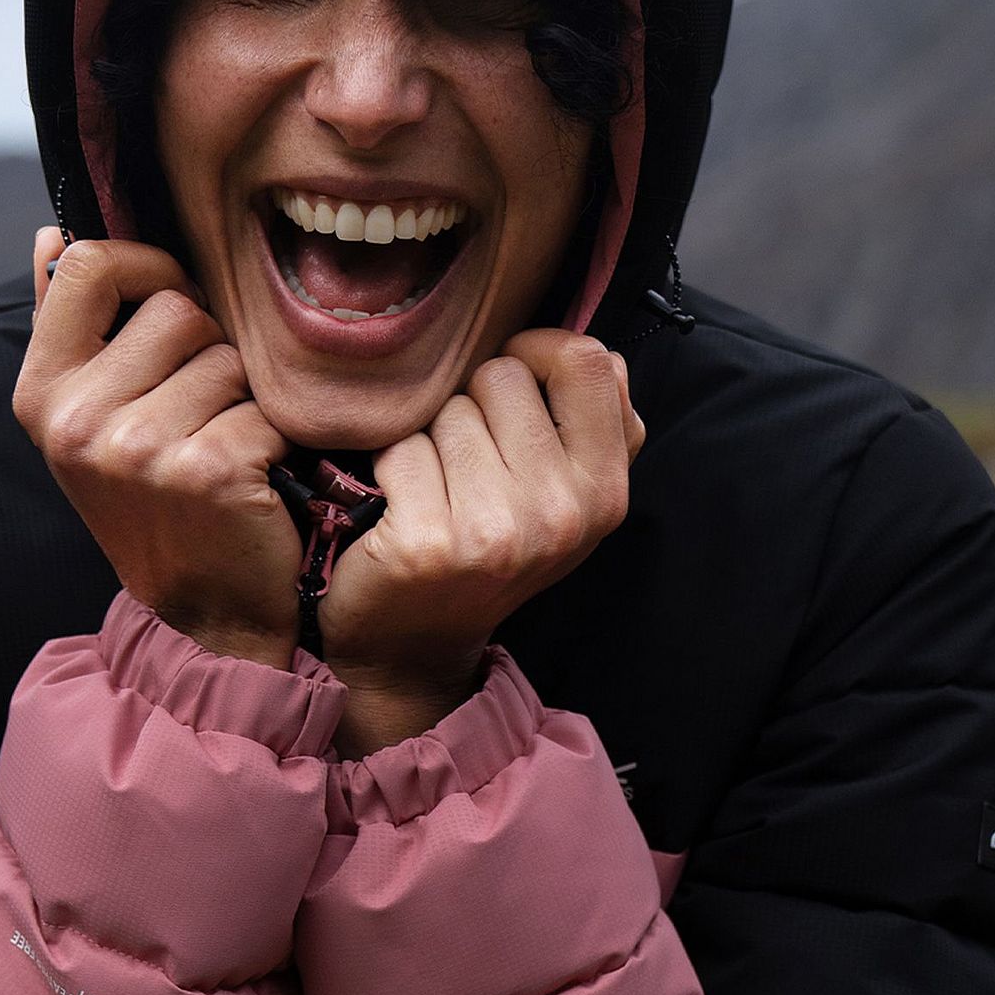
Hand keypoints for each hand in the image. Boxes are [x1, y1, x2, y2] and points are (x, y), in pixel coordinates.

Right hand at [12, 229, 301, 667]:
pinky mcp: (204, 469)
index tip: (173, 299)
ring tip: (223, 445)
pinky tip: (252, 478)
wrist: (208, 606)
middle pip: (178, 306)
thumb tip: (51, 234)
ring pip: (228, 355)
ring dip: (243, 396)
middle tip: (202, 411)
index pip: (89, 264)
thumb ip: (71, 325)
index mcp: (42, 393)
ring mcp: (136, 447)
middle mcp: (76, 419)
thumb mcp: (93, 416)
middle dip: (208, 348)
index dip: (147, 265)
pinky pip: (265, 405)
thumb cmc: (157, 497)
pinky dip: (274, 437)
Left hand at [320, 330, 644, 750]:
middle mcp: (560, 513)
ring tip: (437, 486)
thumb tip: (593, 350)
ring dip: (430, 436)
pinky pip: (400, 446)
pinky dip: (389, 465)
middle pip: (504, 375)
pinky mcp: (428, 543)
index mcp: (604, 492)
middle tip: (466, 458)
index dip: (540, 349)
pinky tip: (400, 505)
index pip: (589, 363)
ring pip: (448, 409)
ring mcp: (495, 531)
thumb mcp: (564, 498)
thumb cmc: (487, 549)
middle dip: (473, 401)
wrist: (413, 645)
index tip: (512, 378)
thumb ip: (589, 424)